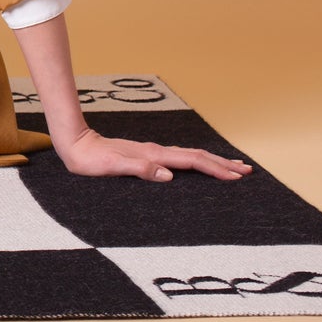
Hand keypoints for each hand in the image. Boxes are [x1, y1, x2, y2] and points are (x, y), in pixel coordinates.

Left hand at [55, 125, 253, 181]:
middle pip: (197, 156)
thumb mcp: (111, 168)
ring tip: (232, 166)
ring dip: (213, 161)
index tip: (237, 176)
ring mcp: (152, 152)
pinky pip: (179, 159)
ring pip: (190, 156)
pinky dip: (196, 162)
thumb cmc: (90, 160)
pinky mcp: (147, 155)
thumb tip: (169, 175)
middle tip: (247, 171)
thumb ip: (139, 169)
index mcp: (153, 155)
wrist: (74, 144)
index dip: (216, 169)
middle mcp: (156, 151)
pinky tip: (197, 165)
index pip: (192, 162)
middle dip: (223, 163)